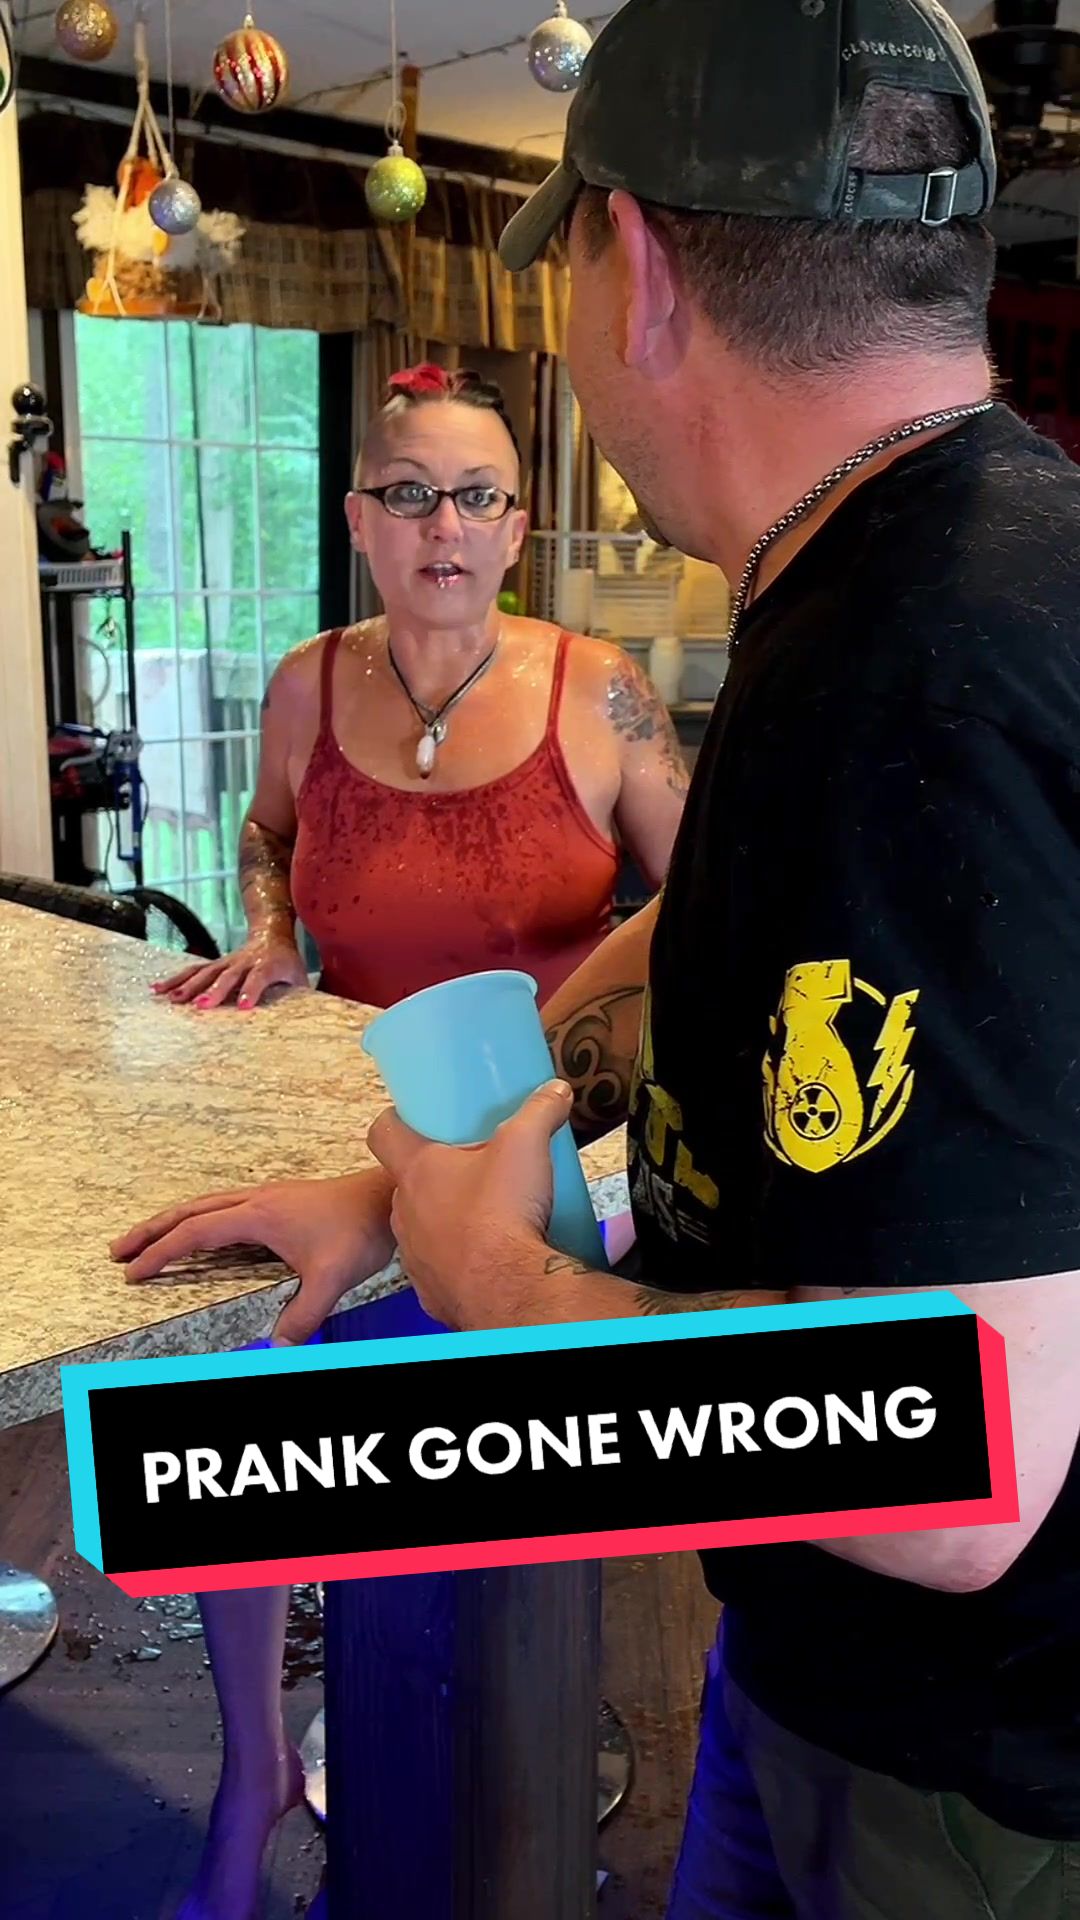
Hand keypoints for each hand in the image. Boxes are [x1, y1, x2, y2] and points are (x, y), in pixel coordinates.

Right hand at [109, 1168, 396, 1345]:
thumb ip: (303, 1315)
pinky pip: (225, 1206)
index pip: (195, 1232)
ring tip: (148, 1241)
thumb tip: (277, 1347)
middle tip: (118, 1251)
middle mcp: (256, 1200)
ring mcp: (267, 1197)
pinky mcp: (279, 1200)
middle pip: (189, 1211)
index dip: (161, 1252)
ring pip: (206, 1205)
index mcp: (259, 1216)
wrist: (387, 1196)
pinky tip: (201, 1233)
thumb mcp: (330, 1279)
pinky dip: (200, 1218)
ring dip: (173, 1221)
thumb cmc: (360, 1230)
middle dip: (151, 1231)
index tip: (133, 1270)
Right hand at [152, 931, 308, 1009]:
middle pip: (227, 976)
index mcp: (269, 965)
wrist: (272, 933)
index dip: (252, 990)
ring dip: (188, 985)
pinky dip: (175, 979)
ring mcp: (226, 961)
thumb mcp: (300, 977)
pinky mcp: (215, 963)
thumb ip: (302, 997)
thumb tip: (310, 1022)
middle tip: (202, 1007)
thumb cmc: (288, 964)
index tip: (244, 1007)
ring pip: (205, 972)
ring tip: (171, 1000)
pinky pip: (193, 970)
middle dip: (214, 991)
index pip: (260, 978)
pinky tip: (157, 988)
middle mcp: (244, 961)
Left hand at [367, 1080, 573, 1330]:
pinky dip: (458, 1262)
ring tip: (485, 1217)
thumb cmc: (502, 1214)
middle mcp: (405, 1211)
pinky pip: (438, 1268)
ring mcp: (414, 1254)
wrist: (505, 1289)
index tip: (416, 1121)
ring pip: (422, 1227)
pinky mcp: (429, 1290)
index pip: (384, 1133)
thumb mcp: (526, 1146)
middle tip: (473, 1170)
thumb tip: (555, 1091)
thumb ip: (539, 1112)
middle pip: (409, 1183)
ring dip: (445, 1221)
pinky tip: (487, 1258)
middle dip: (437, 1176)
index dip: (396, 1122)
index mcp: (418, 1170)